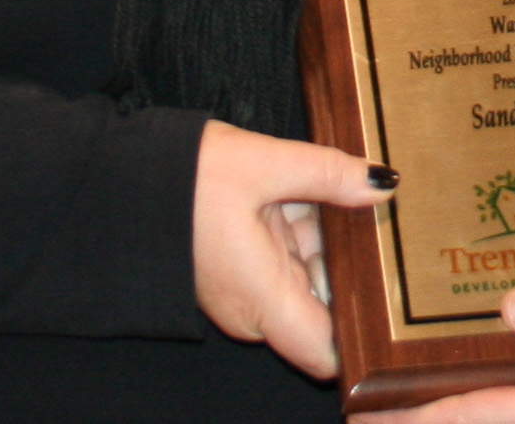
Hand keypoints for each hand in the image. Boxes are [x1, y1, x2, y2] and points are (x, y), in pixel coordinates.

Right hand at [192, 119, 396, 379]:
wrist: (119, 177)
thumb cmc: (185, 179)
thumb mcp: (265, 163)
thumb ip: (329, 174)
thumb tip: (382, 184)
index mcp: (263, 299)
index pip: (328, 352)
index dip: (363, 331)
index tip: (395, 289)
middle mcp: (255, 309)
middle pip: (326, 302)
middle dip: (351, 262)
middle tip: (378, 214)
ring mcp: (245, 290)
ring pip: (307, 272)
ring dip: (325, 235)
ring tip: (341, 187)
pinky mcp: (238, 269)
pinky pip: (283, 256)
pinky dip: (299, 226)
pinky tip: (305, 189)